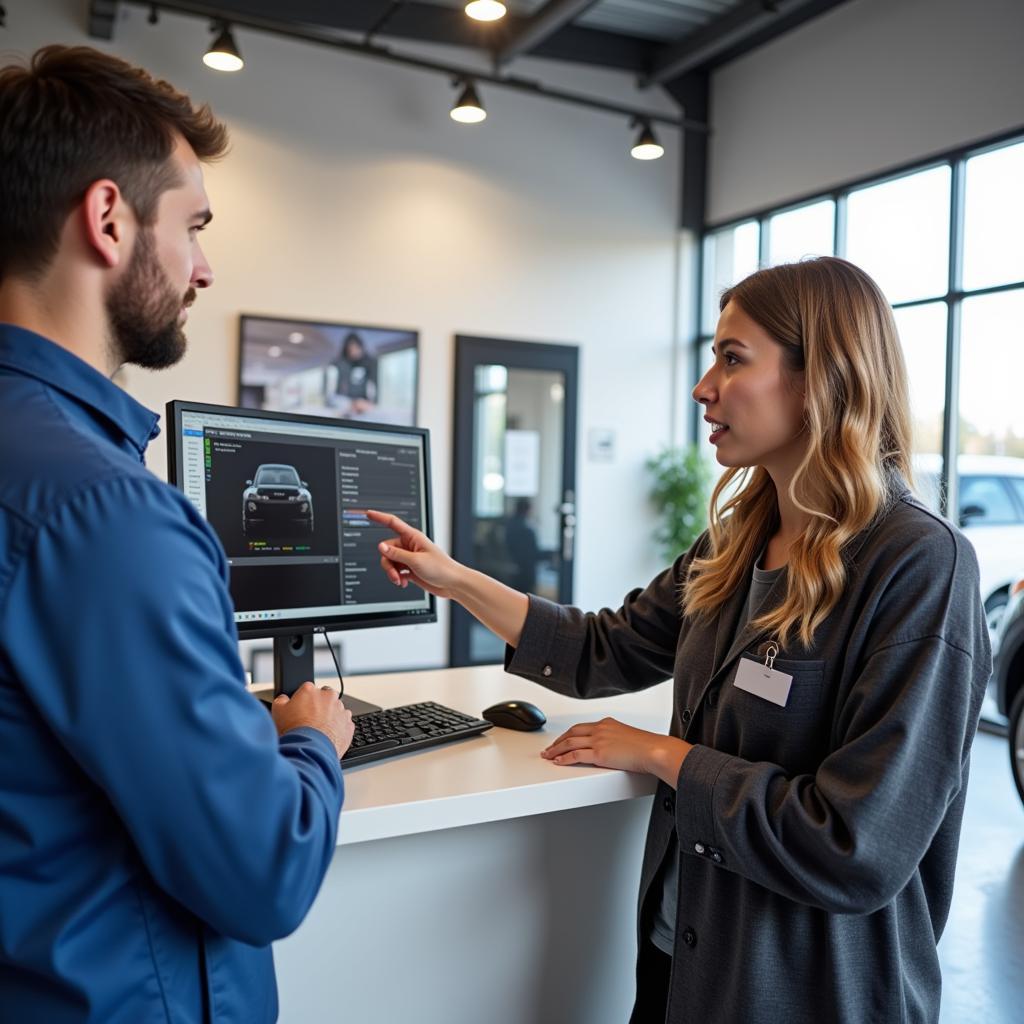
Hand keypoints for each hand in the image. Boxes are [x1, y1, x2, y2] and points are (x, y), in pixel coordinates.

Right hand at [271, 682, 354, 759]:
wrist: (310, 750)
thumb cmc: (295, 731)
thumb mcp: (278, 712)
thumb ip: (281, 700)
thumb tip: (283, 699)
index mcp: (310, 690)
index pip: (307, 689)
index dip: (303, 700)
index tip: (301, 709)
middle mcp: (328, 697)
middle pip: (324, 697)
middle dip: (319, 706)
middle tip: (310, 720)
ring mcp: (341, 710)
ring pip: (336, 710)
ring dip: (330, 717)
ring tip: (318, 730)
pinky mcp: (349, 724)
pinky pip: (344, 724)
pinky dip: (338, 728)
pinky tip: (327, 736)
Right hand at [367, 510, 463, 599]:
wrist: (452, 584)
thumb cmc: (441, 568)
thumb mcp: (416, 561)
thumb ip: (396, 554)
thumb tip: (381, 547)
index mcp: (413, 537)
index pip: (393, 523)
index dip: (380, 517)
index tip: (369, 513)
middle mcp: (410, 546)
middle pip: (387, 549)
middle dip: (388, 563)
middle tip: (394, 574)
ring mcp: (410, 558)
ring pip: (390, 562)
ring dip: (392, 573)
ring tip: (399, 580)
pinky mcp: (411, 569)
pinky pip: (396, 571)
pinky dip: (397, 578)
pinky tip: (404, 582)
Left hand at [542, 717, 690, 784]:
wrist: (654, 750)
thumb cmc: (647, 747)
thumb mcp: (629, 738)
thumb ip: (617, 740)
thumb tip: (613, 750)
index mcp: (607, 724)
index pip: (582, 727)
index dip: (568, 734)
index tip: (562, 739)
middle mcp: (600, 729)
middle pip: (571, 733)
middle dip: (558, 741)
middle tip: (549, 748)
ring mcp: (599, 740)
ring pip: (569, 743)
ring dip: (556, 750)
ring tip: (548, 755)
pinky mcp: (599, 753)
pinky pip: (575, 755)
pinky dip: (564, 758)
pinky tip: (558, 761)